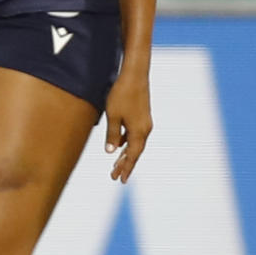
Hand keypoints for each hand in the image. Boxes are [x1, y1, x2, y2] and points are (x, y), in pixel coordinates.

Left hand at [102, 67, 151, 181]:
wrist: (135, 74)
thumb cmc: (122, 94)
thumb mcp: (113, 116)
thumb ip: (112, 135)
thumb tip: (110, 152)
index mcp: (139, 132)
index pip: (132, 156)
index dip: (126, 168)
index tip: (120, 180)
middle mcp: (145, 129)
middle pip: (135, 152)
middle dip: (125, 165)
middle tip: (116, 177)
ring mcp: (144, 122)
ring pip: (135, 143)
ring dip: (126, 154)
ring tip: (116, 165)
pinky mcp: (142, 115)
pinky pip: (135, 134)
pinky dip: (127, 142)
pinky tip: (118, 144)